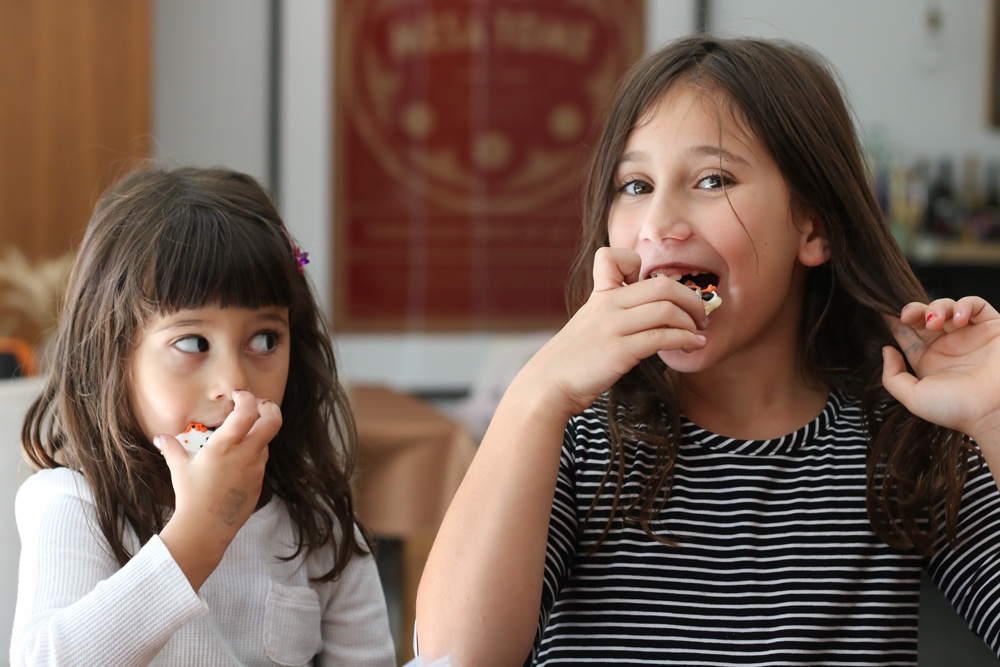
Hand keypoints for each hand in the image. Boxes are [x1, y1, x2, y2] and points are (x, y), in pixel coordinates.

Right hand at [156, 390, 280, 589]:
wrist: (206, 528)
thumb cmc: (190, 496)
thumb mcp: (179, 469)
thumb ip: (171, 449)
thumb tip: (160, 438)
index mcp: (225, 445)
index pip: (247, 411)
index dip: (247, 397)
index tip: (238, 396)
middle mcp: (245, 454)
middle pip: (273, 421)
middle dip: (269, 408)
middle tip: (259, 405)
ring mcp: (256, 469)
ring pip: (266, 442)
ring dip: (258, 434)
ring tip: (241, 436)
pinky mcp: (259, 483)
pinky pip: (260, 462)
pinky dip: (253, 455)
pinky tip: (237, 461)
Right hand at [520, 247, 706, 416]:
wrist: (548, 384)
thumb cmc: (574, 358)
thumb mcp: (589, 323)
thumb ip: (613, 312)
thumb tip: (650, 312)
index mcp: (600, 295)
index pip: (616, 257)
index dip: (641, 265)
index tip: (658, 291)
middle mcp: (607, 305)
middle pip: (662, 286)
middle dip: (691, 299)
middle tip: (700, 316)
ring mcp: (612, 327)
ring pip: (667, 310)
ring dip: (692, 322)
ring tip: (699, 334)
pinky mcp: (619, 351)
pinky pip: (662, 337)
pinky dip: (686, 340)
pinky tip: (693, 346)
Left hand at [882, 296, 999, 444]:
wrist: (995, 409)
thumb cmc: (957, 408)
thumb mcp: (914, 397)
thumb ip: (893, 376)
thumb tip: (886, 350)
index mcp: (930, 362)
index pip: (909, 336)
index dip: (897, 323)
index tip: (885, 313)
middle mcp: (950, 348)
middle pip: (925, 318)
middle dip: (913, 311)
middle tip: (907, 315)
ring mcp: (971, 336)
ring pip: (948, 308)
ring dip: (937, 308)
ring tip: (935, 321)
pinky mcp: (993, 328)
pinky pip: (977, 305)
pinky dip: (965, 305)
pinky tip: (959, 319)